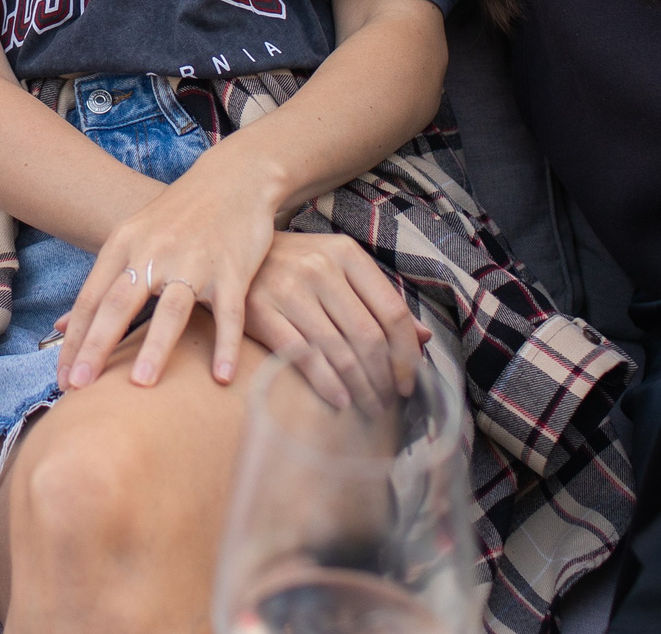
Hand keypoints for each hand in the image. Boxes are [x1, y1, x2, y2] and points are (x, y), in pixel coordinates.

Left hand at [58, 152, 277, 392]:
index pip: (91, 299)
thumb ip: (101, 284)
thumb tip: (59, 328)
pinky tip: (221, 378)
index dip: (74, 341)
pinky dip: (226, 345)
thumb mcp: (132, 239)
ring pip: (171, 309)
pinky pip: (229, 313)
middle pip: (120, 304)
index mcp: (124, 244)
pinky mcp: (233, 268)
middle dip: (97, 345)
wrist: (234, 178)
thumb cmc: (178, 216)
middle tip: (79, 386)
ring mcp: (195, 260)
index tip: (61, 381)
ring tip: (141, 385)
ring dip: (155, 347)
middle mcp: (155, 252)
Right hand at [240, 231, 426, 408]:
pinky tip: (340, 400)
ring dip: (359, 387)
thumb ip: (380, 300)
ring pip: (339, 350)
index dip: (406, 354)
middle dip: (383, 378)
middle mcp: (320, 267)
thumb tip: (425, 337)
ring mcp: (289, 288)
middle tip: (387, 401)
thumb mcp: (340, 271)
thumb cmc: (296, 267)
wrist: (236, 257)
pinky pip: (303, 356)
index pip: (392, 311)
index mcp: (346, 254)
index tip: (409, 382)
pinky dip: (326, 383)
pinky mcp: (261, 309)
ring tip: (368, 405)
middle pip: (368, 335)